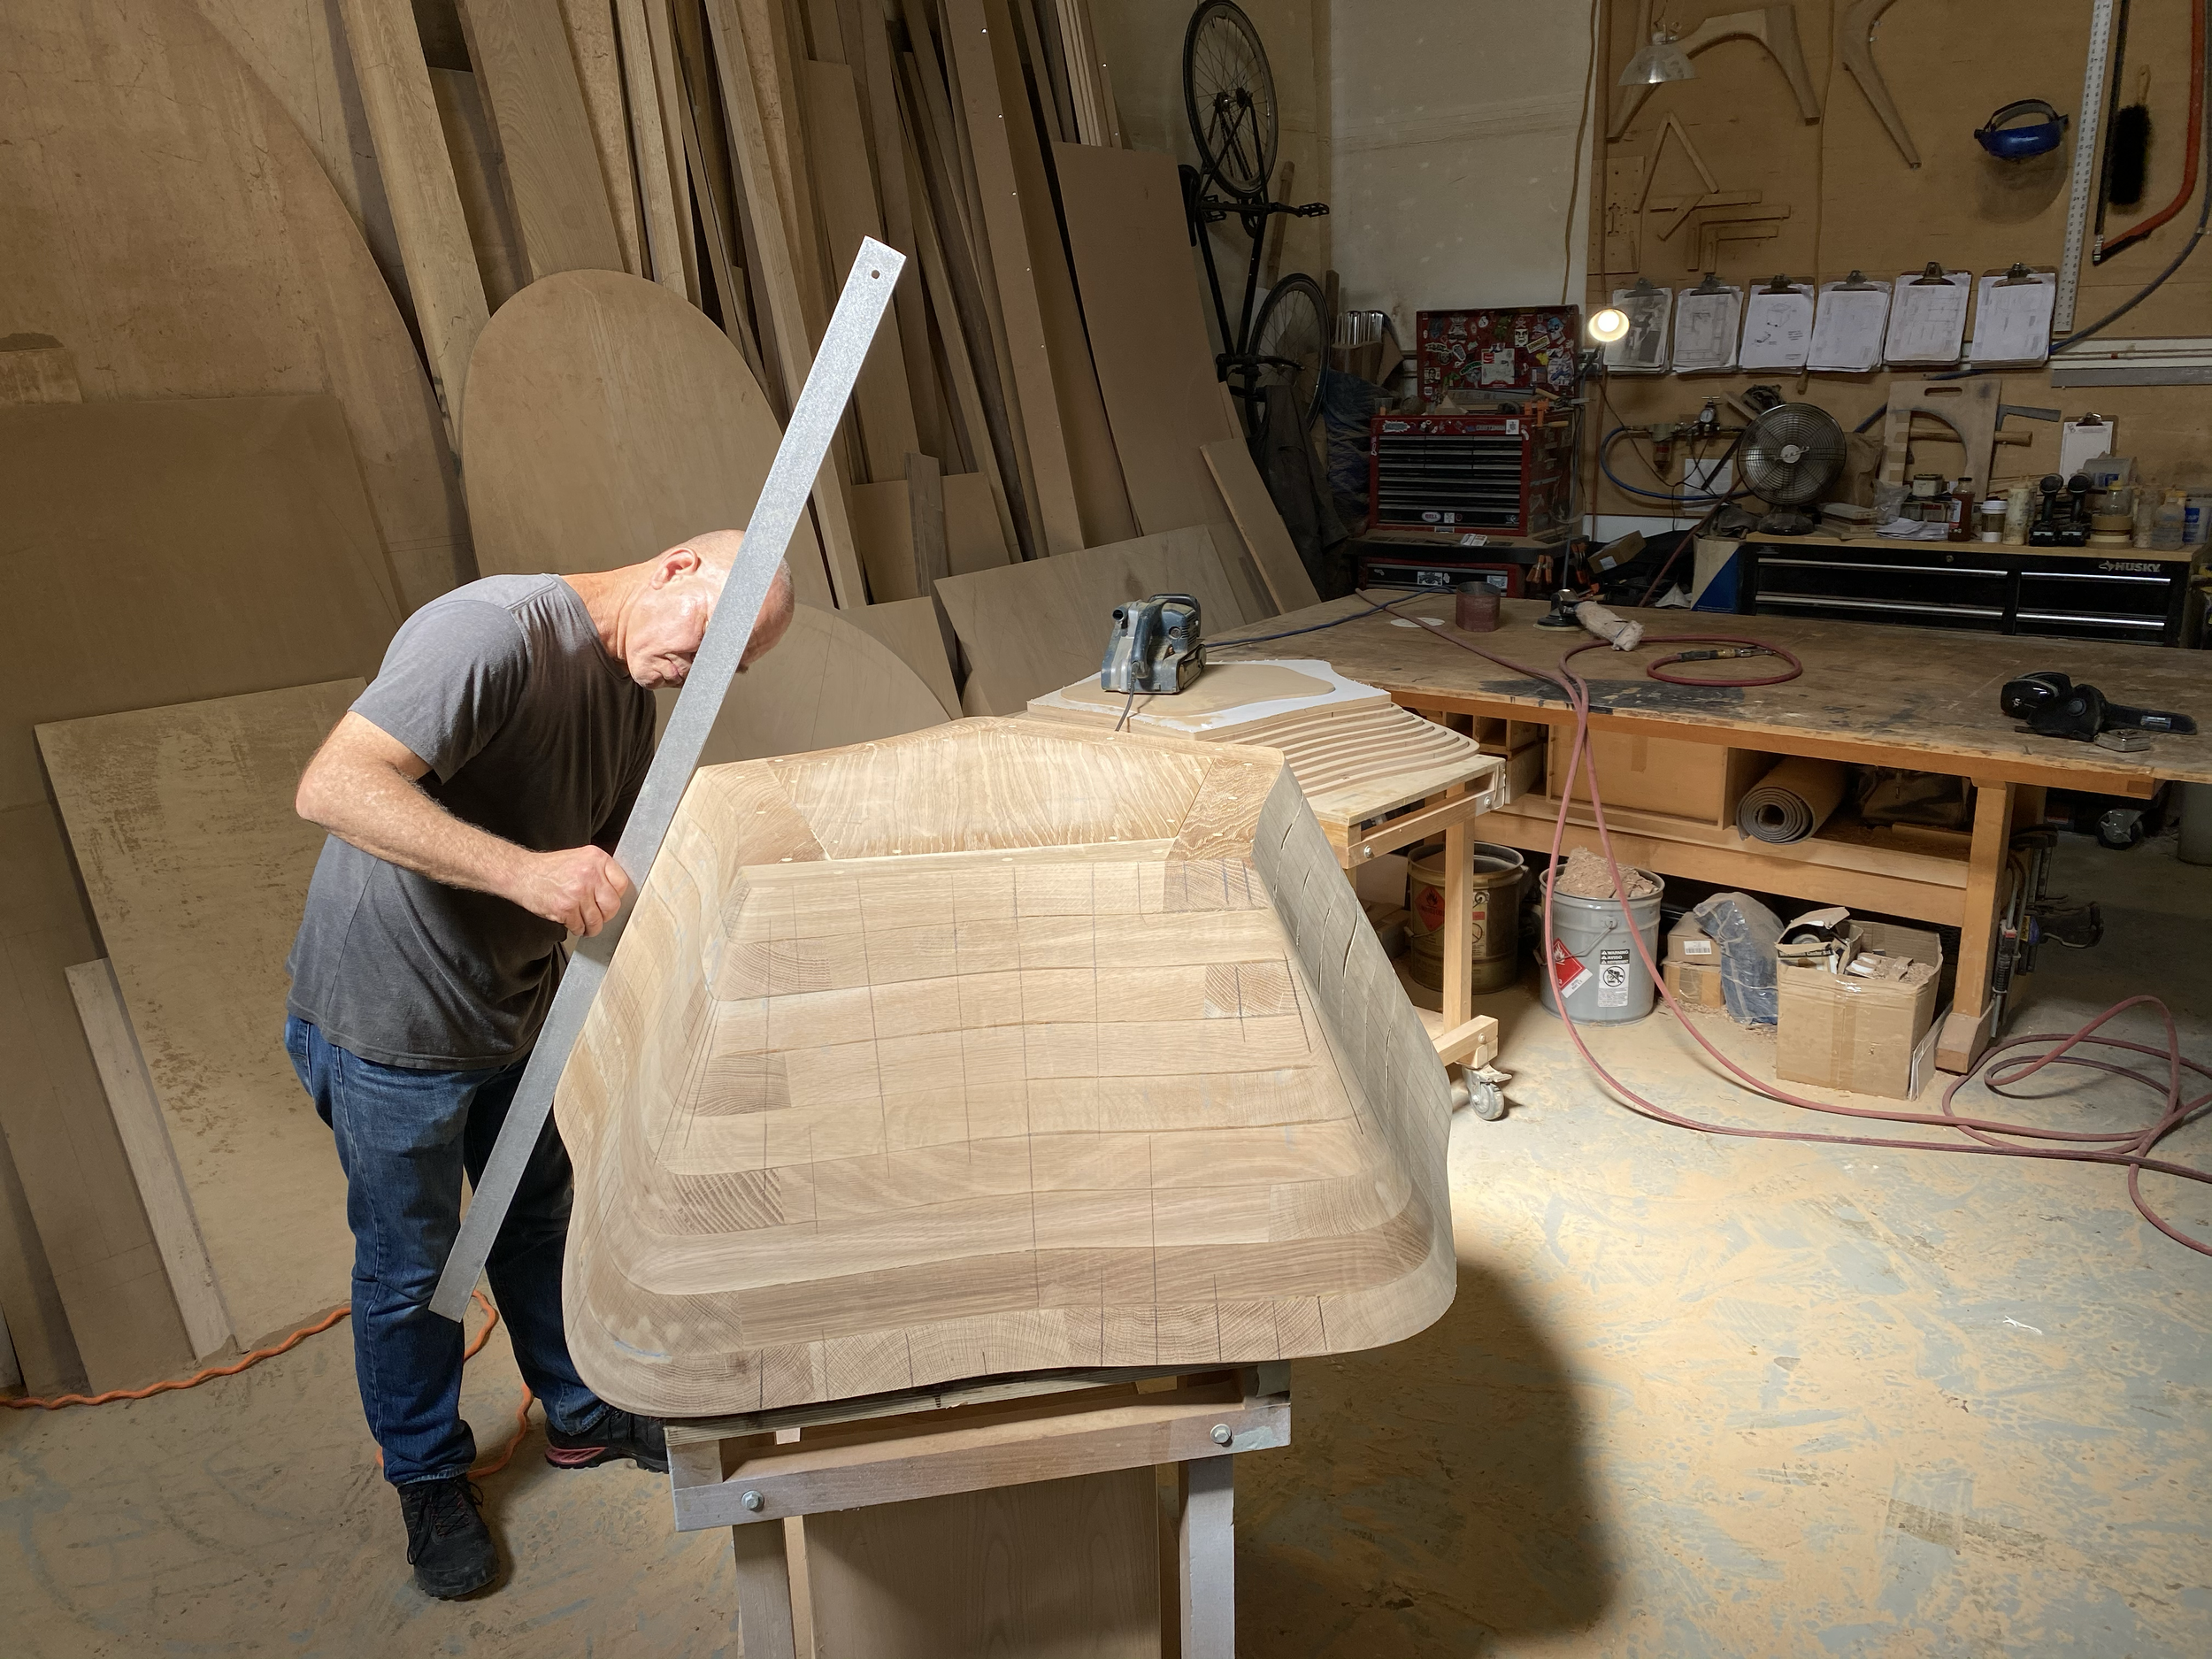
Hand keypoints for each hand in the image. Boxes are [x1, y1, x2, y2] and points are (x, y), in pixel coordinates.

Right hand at [512, 846, 630, 935]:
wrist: (523, 874)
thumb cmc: (550, 868)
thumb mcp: (580, 858)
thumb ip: (600, 870)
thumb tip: (617, 890)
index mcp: (596, 858)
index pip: (622, 883)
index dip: (617, 896)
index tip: (610, 901)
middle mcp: (590, 874)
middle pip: (613, 905)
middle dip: (606, 915)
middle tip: (599, 916)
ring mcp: (578, 892)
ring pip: (597, 920)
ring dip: (592, 927)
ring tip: (586, 924)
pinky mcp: (565, 909)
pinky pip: (580, 926)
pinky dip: (577, 928)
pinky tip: (571, 921)